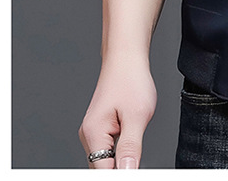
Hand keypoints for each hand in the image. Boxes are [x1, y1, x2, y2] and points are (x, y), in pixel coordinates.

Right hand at [78, 54, 156, 168]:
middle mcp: (89, 136)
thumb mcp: (138, 115)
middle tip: (138, 149)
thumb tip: (128, 173)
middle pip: (103, 168)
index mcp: (94, 134)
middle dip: (122, 168)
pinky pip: (111, 148)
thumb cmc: (131, 80)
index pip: (104, 172)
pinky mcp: (102, 128)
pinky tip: (133, 136)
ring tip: (136, 139)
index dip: (122, 175)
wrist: (126, 58)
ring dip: (123, 159)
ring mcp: (95, 132)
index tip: (136, 168)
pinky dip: (122, 149)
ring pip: (107, 160)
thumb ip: (131, 147)